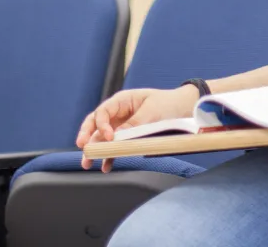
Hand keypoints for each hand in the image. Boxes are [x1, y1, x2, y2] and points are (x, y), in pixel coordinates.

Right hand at [77, 86, 198, 171]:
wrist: (184, 108)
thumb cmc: (167, 103)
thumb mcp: (152, 111)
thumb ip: (134, 124)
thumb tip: (118, 137)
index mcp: (122, 101)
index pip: (103, 112)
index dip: (102, 125)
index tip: (109, 137)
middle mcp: (118, 113)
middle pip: (96, 124)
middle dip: (87, 136)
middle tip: (83, 147)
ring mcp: (122, 126)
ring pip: (103, 138)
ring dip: (95, 150)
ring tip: (87, 163)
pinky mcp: (129, 138)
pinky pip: (116, 147)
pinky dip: (110, 157)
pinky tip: (106, 166)